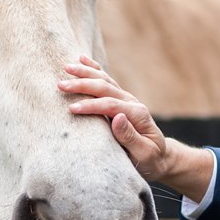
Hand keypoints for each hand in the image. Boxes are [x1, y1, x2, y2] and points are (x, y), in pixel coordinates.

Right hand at [58, 55, 169, 178]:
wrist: (159, 156)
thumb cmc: (150, 159)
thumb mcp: (144, 153)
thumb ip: (130, 136)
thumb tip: (118, 117)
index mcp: (138, 114)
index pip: (111, 105)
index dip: (91, 106)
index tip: (72, 108)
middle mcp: (132, 103)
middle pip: (106, 88)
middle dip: (83, 85)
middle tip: (61, 85)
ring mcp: (126, 99)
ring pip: (105, 81)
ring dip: (86, 73)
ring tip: (66, 68)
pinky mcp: (120, 100)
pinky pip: (106, 81)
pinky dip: (94, 69)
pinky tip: (82, 59)